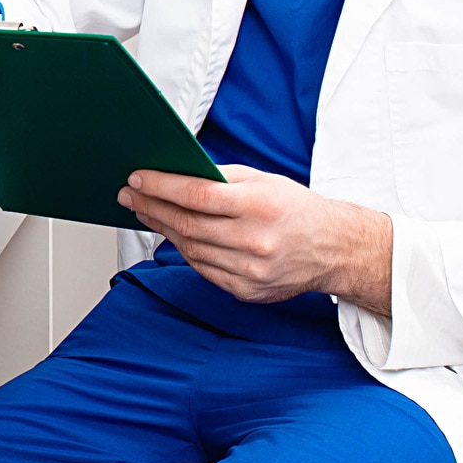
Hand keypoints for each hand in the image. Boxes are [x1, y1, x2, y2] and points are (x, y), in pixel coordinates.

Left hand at [118, 165, 392, 314]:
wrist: (334, 249)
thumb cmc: (295, 208)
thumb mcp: (263, 180)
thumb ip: (221, 177)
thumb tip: (175, 172)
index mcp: (260, 206)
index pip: (197, 195)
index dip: (161, 186)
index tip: (136, 179)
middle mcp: (255, 241)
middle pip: (187, 224)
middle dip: (151, 206)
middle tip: (128, 194)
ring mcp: (250, 271)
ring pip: (190, 248)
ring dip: (162, 228)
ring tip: (145, 211)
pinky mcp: (246, 291)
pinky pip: (202, 269)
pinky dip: (184, 250)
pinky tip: (172, 234)